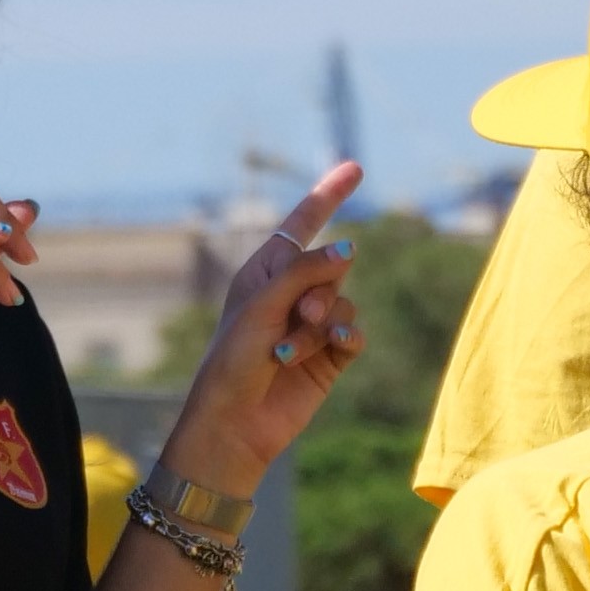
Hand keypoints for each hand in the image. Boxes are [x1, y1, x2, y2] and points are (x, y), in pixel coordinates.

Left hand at [159, 160, 367, 494]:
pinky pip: (355, 333)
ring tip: (289, 352)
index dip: (329, 195)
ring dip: (321, 326)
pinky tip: (335, 349)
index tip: (356, 167)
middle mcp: (291, 294)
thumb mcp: (262, 306)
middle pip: (331, 268)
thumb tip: (349, 247)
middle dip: (320, 290)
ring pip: (344, 304)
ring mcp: (313, 326)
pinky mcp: (331, 356)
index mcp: (265, 272)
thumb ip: (305, 272)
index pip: (302, 225)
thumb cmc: (233, 360)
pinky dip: (346, 339)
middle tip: (297, 316)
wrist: (235, 424)